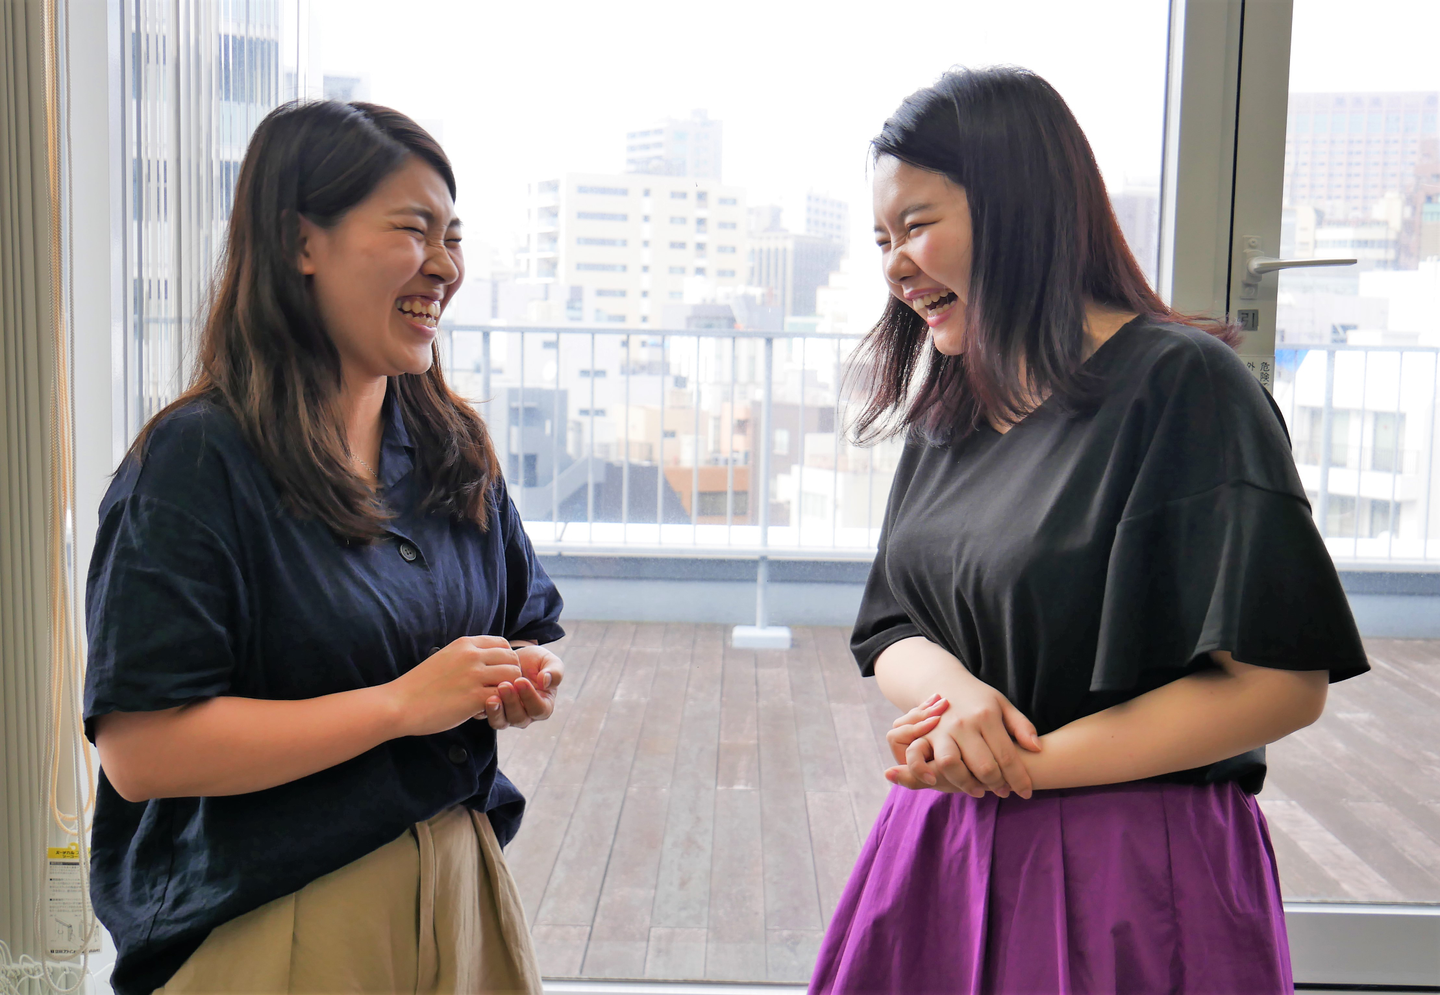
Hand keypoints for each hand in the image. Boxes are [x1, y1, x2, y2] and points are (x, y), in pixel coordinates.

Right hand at [389, 636, 521, 736]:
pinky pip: (503, 698)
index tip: (496, 675)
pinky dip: (498, 706)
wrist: (399, 704)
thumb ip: (468, 656)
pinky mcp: (474, 697)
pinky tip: (481, 712)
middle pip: (513, 660)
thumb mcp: (446, 658)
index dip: (506, 660)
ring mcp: (474, 675)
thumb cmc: (420, 686)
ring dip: (507, 692)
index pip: (503, 644)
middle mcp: (472, 655)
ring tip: (490, 701)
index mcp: (465, 644)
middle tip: (496, 691)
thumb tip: (490, 662)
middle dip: (511, 677)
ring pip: (513, 677)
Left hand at [482, 643, 563, 729]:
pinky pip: (486, 717)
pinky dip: (482, 710)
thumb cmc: (535, 662)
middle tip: (504, 685)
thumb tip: (546, 681)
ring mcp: (507, 716)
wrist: (514, 658)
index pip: (538, 708)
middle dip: (511, 702)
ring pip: (501, 722)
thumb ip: (554, 671)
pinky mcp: (492, 712)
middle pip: (519, 718)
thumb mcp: (549, 661)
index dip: (530, 697)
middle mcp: (526, 715)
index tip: (520, 680)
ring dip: (496, 711)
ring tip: (491, 696)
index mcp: (543, 705)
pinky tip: (479, 697)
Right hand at [885, 679, 1041, 798]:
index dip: (1019, 779)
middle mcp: (964, 724)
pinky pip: (927, 762)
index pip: (1007, 756)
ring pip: (953, 767)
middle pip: (983, 766)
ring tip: (980, 790)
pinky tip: (953, 782)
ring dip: (968, 785)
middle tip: (1004, 790)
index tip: (1026, 793)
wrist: (944, 681)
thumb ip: (1022, 726)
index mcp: (986, 716)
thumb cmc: (978, 699)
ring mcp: (942, 730)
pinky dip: (937, 776)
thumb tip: (1037, 748)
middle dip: (997, 785)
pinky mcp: (925, 736)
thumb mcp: (1003, 705)